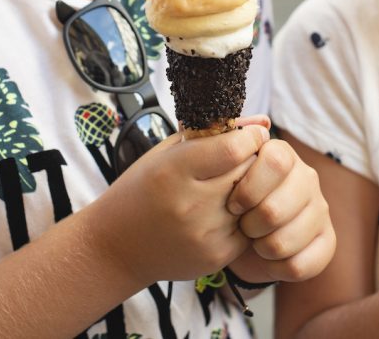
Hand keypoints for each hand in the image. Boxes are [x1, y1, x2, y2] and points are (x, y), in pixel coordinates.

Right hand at [95, 124, 268, 284]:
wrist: (117, 248)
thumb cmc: (141, 191)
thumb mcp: (165, 154)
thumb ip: (212, 134)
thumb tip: (262, 122)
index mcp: (173, 171)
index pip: (234, 148)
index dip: (249, 137)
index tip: (250, 135)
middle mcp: (190, 204)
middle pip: (248, 171)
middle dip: (252, 159)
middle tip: (243, 157)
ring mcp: (205, 234)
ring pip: (253, 200)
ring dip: (249, 188)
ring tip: (229, 184)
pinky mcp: (216, 256)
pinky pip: (248, 227)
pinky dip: (242, 216)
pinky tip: (222, 211)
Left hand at [224, 119, 334, 283]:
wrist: (236, 234)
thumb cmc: (226, 196)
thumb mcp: (214, 166)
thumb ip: (221, 140)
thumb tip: (255, 122)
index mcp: (281, 154)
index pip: (274, 161)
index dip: (248, 187)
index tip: (231, 202)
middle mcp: (307, 178)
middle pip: (276, 208)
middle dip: (250, 224)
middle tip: (240, 225)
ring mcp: (320, 210)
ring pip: (286, 240)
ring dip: (261, 247)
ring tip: (254, 241)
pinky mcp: (327, 241)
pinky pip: (301, 264)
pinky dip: (277, 267)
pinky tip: (269, 258)